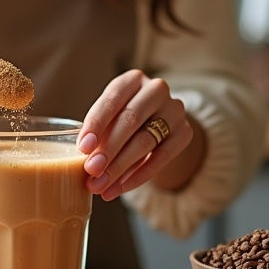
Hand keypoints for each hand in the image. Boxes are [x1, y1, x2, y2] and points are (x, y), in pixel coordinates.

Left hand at [77, 69, 192, 200]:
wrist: (159, 123)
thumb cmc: (123, 119)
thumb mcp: (110, 117)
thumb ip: (100, 133)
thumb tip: (85, 160)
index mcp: (132, 79)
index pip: (112, 99)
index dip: (96, 124)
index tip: (83, 147)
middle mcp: (156, 90)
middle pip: (131, 120)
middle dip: (109, 148)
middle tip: (92, 170)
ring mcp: (174, 110)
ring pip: (146, 140)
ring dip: (120, 167)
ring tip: (101, 186)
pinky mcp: (185, 132)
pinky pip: (161, 157)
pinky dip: (138, 176)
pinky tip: (120, 188)